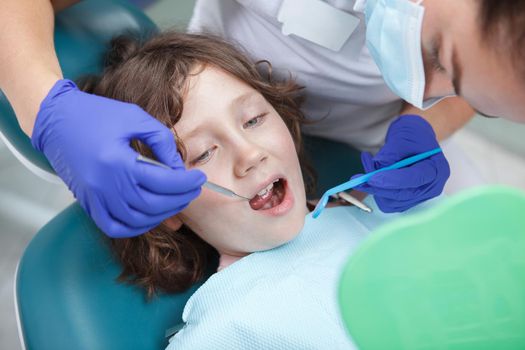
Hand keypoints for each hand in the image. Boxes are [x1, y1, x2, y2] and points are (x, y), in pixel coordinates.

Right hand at [32, 79, 205, 237]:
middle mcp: (105, 185)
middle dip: (180, 199)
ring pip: (138, 220)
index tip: (200, 178)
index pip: (163, 182)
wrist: (56, 120)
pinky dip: (137, 226)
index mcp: (118, 161)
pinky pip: (116, 227)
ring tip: (177, 200)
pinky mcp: (88, 204)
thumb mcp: (136, 118)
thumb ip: (162, 142)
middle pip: (154, 205)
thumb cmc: (97, 114)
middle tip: (193, 190)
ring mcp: (95, 198)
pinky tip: (152, 215)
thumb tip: (179, 169)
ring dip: (163, 214)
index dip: (186, 183)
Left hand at [352, 115, 449, 211]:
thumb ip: (391, 153)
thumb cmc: (413, 135)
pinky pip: (387, 202)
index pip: (414, 179)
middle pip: (402, 195)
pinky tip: (371, 175)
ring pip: (392, 202)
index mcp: (436, 169)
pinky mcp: (406, 200)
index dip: (392, 180)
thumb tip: (377, 167)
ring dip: (375, 188)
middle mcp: (431, 187)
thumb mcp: (403, 137)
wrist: (416, 139)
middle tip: (358, 179)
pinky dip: (376, 190)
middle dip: (378, 187)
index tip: (372, 177)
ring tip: (368, 167)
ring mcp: (419, 196)